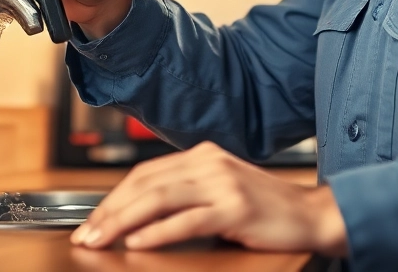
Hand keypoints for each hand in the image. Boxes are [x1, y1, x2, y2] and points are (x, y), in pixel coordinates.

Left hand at [69, 141, 347, 256]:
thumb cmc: (265, 210)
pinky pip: (187, 219)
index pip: (145, 173)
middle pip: (146, 184)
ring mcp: (223, 184)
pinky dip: (158, 231)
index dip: (114, 197)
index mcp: (203, 155)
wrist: (311, 216)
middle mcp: (210, 163)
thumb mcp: (220, 191)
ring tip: (101, 239)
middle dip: (110, 210)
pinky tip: (138, 242)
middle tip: (86, 234)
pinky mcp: (235, 208)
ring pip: (159, 199)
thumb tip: (138, 215)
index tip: (91, 220)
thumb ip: (186, 194)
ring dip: (123, 221)